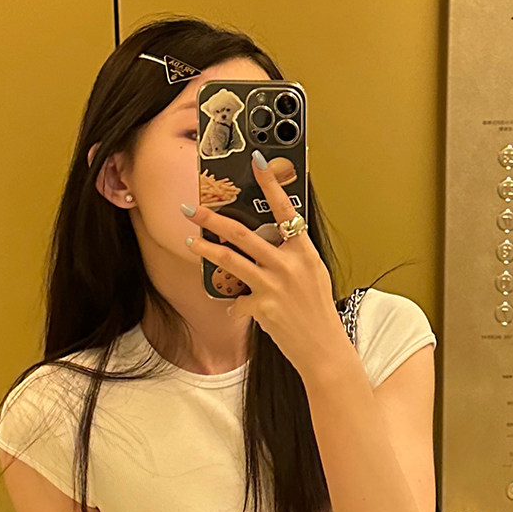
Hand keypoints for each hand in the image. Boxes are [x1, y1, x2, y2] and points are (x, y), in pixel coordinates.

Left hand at [183, 158, 349, 380]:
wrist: (323, 348)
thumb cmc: (317, 312)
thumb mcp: (313, 275)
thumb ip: (292, 256)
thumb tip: (268, 241)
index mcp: (304, 251)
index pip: (286, 210)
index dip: (270, 185)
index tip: (257, 163)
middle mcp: (289, 264)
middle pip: (243, 233)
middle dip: (213, 218)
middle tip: (193, 209)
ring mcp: (274, 284)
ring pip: (229, 259)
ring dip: (205, 249)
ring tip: (189, 243)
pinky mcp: (262, 306)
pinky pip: (237, 301)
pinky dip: (235, 306)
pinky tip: (237, 310)